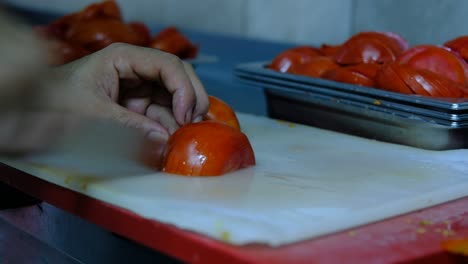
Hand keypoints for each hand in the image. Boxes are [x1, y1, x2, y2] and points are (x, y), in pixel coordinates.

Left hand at [39, 43, 208, 139]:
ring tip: (184, 139)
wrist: (37, 109)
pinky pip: (163, 113)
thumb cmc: (58, 101)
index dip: (184, 89)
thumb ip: (129, 126)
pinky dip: (171, 127)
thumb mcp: (92, 113)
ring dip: (183, 118)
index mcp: (125, 58)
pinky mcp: (138, 105)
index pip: (168, 65)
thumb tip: (164, 141)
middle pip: (178, 79)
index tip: (186, 117)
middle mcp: (138, 70)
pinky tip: (173, 140)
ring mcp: (140, 88)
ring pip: (174, 98)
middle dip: (191, 101)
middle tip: (196, 127)